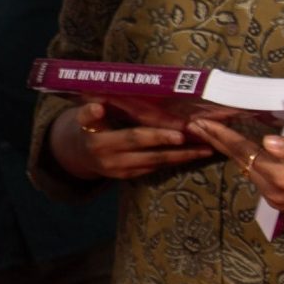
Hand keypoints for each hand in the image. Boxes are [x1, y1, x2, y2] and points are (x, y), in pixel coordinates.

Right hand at [46, 101, 211, 180]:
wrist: (79, 156)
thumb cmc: (88, 128)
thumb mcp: (82, 118)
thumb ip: (90, 113)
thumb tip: (98, 106)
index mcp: (94, 136)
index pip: (104, 127)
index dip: (114, 120)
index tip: (121, 115)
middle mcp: (105, 154)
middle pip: (136, 142)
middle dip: (162, 138)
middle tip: (185, 133)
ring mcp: (119, 168)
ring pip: (153, 159)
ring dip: (180, 154)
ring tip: (203, 148)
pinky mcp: (129, 176)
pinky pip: (155, 166)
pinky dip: (174, 160)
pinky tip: (192, 154)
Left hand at [189, 118, 283, 214]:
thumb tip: (267, 142)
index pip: (246, 152)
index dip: (223, 136)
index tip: (201, 124)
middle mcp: (276, 191)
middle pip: (241, 161)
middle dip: (218, 141)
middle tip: (195, 124)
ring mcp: (278, 199)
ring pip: (247, 169)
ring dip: (230, 151)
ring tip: (210, 132)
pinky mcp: (282, 201)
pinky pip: (258, 177)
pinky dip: (245, 161)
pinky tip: (235, 149)